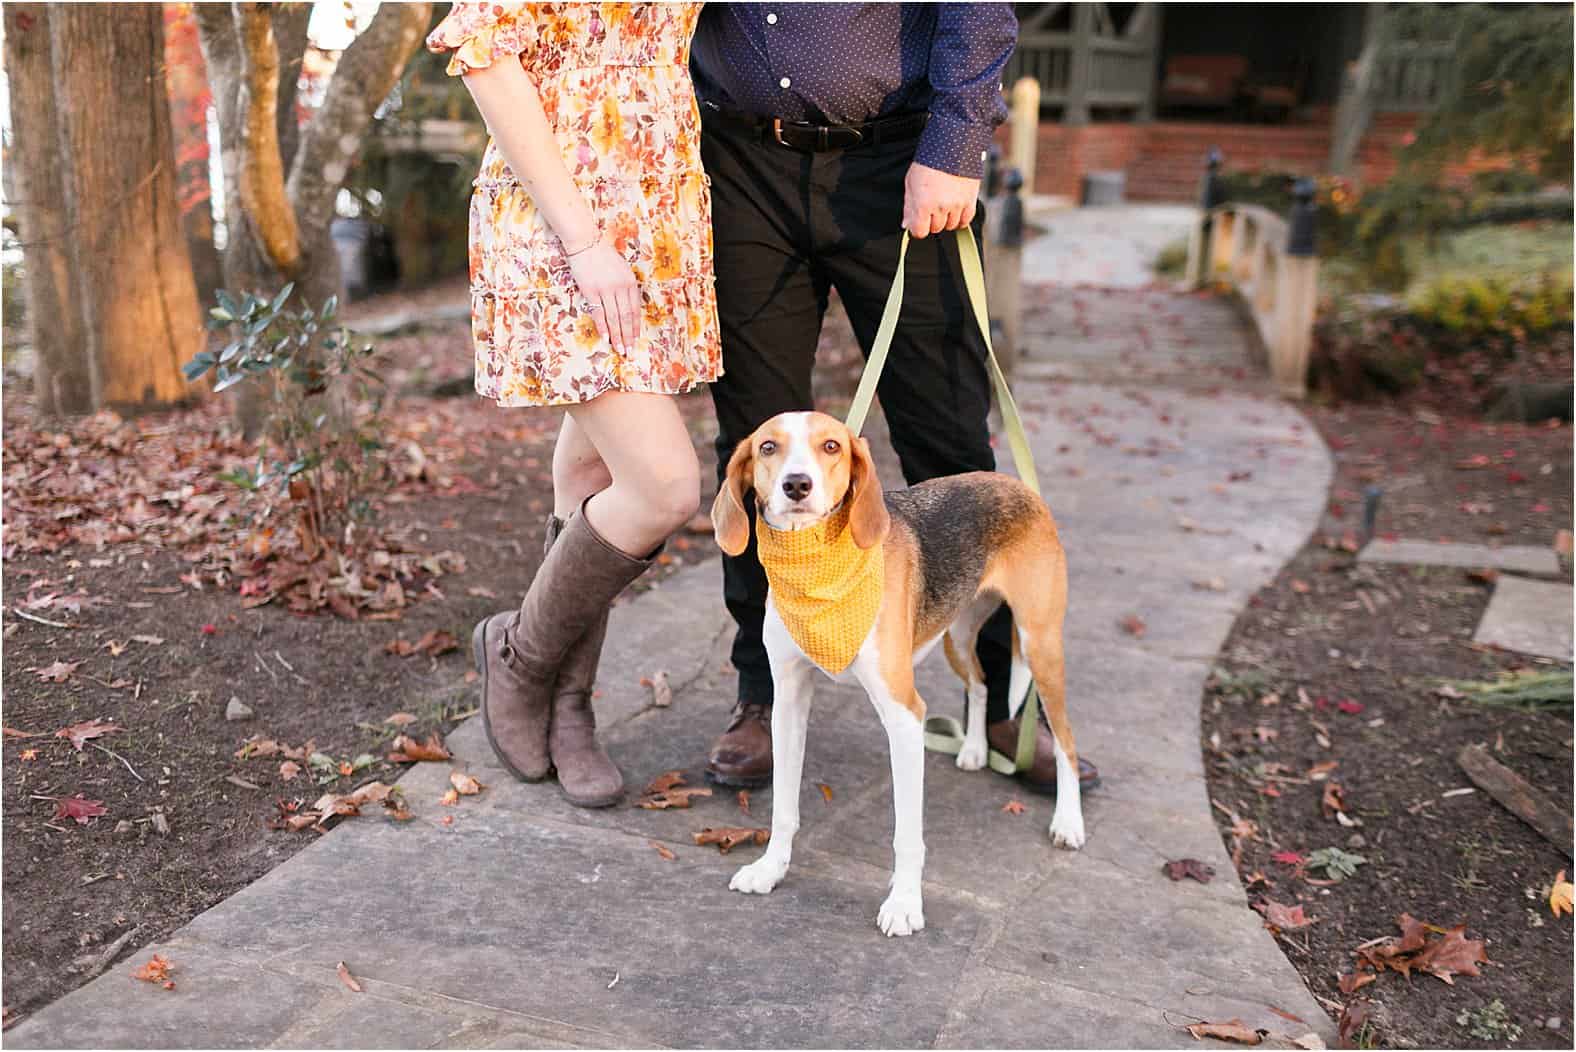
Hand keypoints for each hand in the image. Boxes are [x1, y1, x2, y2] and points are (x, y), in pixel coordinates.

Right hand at [567, 239, 641, 354]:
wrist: (585, 242)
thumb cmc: (603, 255)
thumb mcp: (622, 269)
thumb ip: (626, 286)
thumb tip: (627, 307)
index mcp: (630, 282)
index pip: (635, 309)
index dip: (636, 326)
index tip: (636, 339)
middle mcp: (620, 287)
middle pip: (626, 316)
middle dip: (628, 336)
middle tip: (629, 351)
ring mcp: (605, 289)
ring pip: (614, 317)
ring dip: (617, 335)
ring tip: (620, 349)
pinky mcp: (590, 290)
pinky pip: (598, 312)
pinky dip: (603, 326)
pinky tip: (606, 338)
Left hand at [902, 162, 979, 238]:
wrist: (952, 146)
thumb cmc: (928, 163)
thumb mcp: (911, 183)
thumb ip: (909, 207)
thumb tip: (907, 225)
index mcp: (923, 204)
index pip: (920, 232)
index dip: (918, 228)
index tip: (918, 222)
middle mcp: (941, 207)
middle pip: (935, 228)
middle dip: (931, 221)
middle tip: (931, 207)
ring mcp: (957, 205)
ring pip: (950, 225)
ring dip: (946, 219)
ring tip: (944, 204)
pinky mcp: (970, 200)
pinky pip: (965, 220)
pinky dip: (960, 218)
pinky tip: (955, 210)